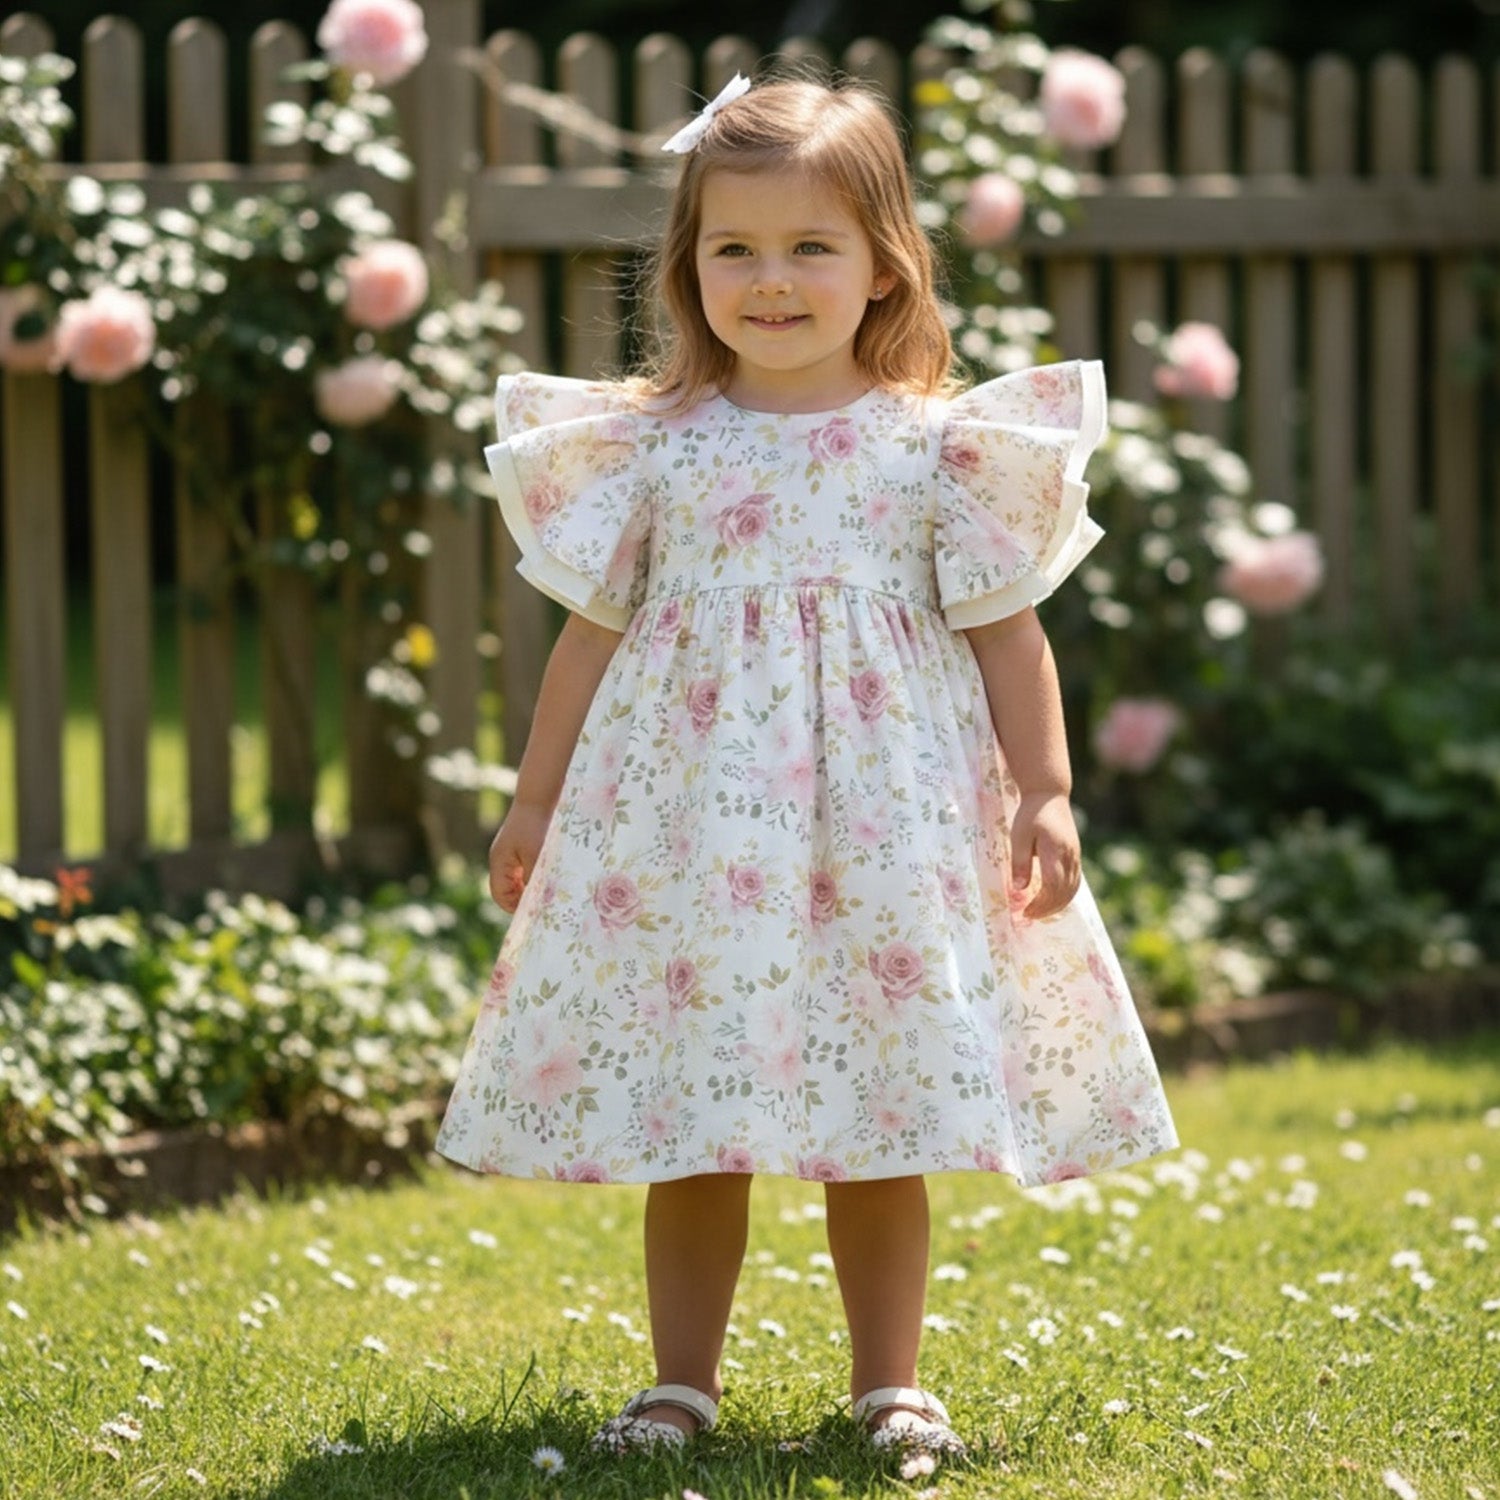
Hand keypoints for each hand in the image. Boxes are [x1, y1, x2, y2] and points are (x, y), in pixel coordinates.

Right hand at [488, 801, 551, 911]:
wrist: (541, 794)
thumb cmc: (536, 825)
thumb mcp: (536, 855)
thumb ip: (535, 879)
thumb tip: (540, 901)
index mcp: (500, 862)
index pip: (500, 896)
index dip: (515, 908)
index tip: (535, 912)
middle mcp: (503, 859)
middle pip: (509, 890)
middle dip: (525, 899)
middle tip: (545, 906)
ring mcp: (513, 852)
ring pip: (520, 880)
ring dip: (533, 887)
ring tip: (551, 891)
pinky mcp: (525, 846)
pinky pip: (528, 869)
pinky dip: (538, 875)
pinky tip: (554, 876)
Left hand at [1008, 790, 1080, 919]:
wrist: (1049, 794)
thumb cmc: (1030, 813)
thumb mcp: (1019, 836)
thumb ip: (1020, 863)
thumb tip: (1018, 890)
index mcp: (1055, 851)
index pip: (1052, 886)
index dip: (1040, 903)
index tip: (1025, 911)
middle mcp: (1070, 856)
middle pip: (1064, 892)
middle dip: (1047, 909)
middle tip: (1029, 916)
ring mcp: (1075, 856)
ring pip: (1072, 889)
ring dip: (1057, 905)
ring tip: (1039, 913)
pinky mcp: (1076, 856)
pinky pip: (1074, 882)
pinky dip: (1064, 896)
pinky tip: (1052, 901)